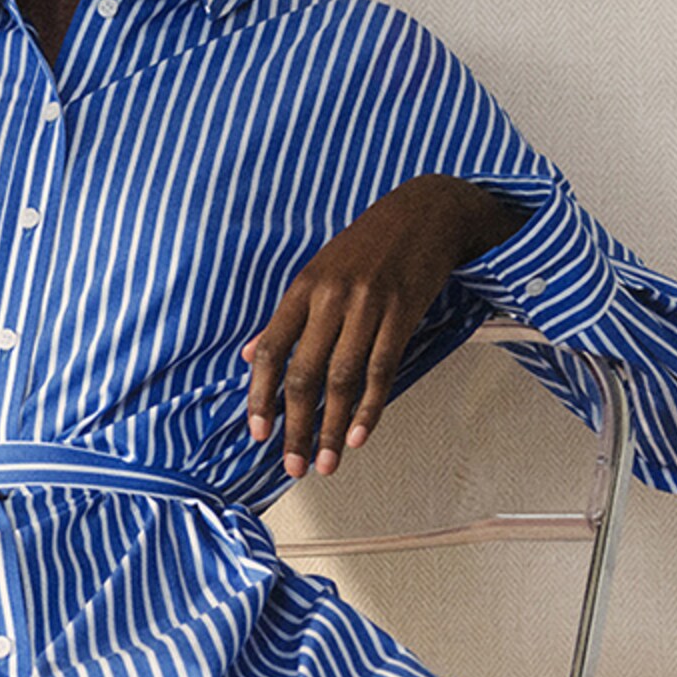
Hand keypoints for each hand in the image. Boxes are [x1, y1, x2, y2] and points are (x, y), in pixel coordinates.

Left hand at [242, 174, 522, 477]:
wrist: (426, 211)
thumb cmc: (367, 245)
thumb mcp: (317, 270)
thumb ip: (285, 317)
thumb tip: (249, 355)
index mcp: (303, 288)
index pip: (271, 351)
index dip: (261, 396)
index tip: (259, 433)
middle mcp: (330, 298)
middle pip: (305, 374)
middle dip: (296, 426)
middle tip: (292, 464)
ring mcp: (368, 306)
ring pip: (343, 379)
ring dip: (331, 428)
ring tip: (325, 462)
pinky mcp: (402, 314)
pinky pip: (381, 370)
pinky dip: (369, 408)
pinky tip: (358, 435)